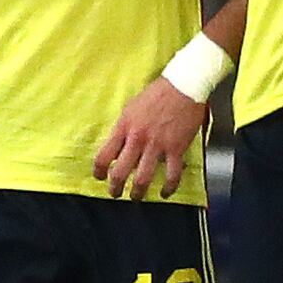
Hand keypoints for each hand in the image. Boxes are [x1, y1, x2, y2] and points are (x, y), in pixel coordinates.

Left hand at [93, 62, 212, 196]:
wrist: (183, 86)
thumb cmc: (157, 93)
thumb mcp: (131, 107)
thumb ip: (124, 127)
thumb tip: (117, 144)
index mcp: (124, 127)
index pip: (104, 155)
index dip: (99, 171)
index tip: (100, 176)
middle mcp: (138, 139)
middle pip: (120, 172)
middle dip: (115, 187)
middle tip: (115, 193)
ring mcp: (157, 145)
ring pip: (143, 178)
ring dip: (138, 192)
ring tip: (136, 196)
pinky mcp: (176, 149)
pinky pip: (172, 175)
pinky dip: (168, 188)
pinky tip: (165, 193)